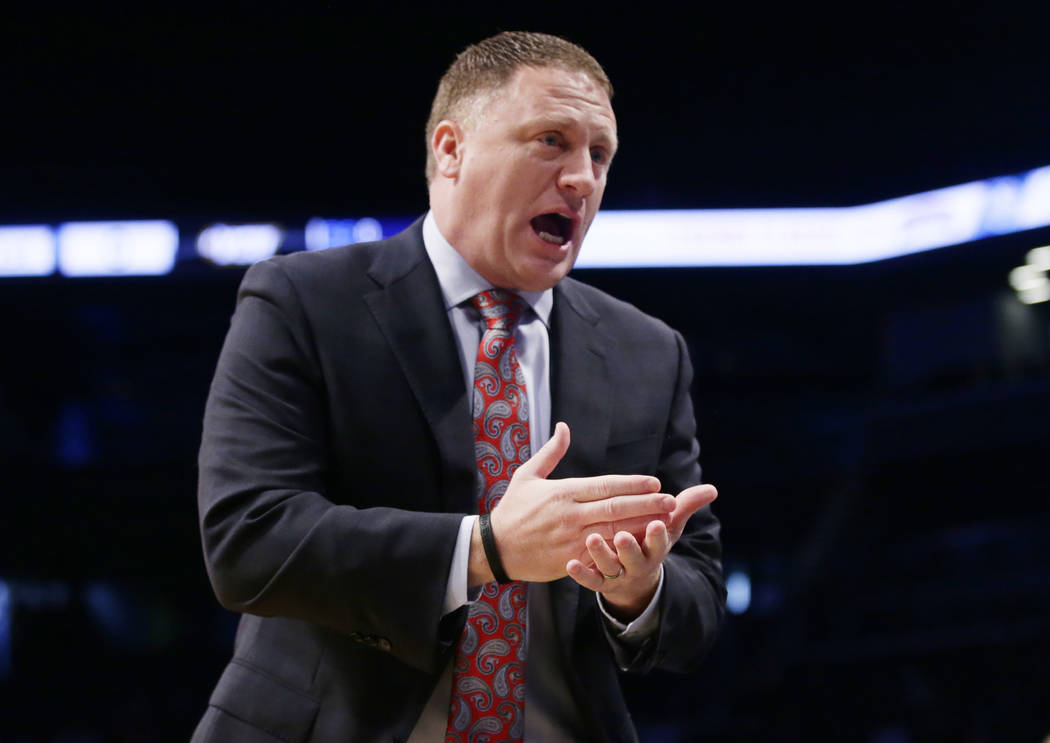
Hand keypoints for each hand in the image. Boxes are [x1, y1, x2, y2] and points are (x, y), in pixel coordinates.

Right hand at [469, 422, 676, 585]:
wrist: (495, 548)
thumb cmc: (513, 510)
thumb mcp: (527, 476)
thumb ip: (550, 452)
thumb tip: (564, 427)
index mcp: (563, 492)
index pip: (605, 486)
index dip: (631, 484)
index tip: (654, 482)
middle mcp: (570, 515)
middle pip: (615, 508)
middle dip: (646, 505)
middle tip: (671, 501)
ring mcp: (572, 539)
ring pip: (614, 531)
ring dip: (641, 527)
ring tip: (665, 522)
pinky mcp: (571, 560)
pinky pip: (603, 554)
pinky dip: (623, 549)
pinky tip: (641, 545)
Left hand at [566, 482, 717, 620]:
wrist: (634, 579)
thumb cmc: (649, 541)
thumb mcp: (669, 526)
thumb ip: (686, 506)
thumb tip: (712, 489)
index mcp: (655, 548)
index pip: (659, 542)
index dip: (658, 535)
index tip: (657, 523)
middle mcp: (637, 563)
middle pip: (634, 558)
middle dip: (630, 548)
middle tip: (623, 535)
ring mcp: (618, 574)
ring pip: (610, 568)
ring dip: (601, 555)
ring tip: (592, 540)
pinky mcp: (600, 582)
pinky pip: (591, 581)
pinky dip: (582, 574)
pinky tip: (571, 564)